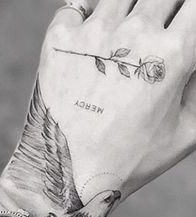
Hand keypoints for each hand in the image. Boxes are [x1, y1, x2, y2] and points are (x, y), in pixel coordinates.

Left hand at [0, 0, 195, 216]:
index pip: (194, 5)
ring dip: (132, 9)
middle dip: (167, 10)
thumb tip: (193, 58)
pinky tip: (96, 38)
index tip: (185, 27)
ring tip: (128, 40)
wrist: (70, 175)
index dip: (190, 15)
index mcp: (172, 55)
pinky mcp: (59, 40)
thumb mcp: (187, 132)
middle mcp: (134, 34)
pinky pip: (78, 5)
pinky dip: (90, 14)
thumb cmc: (132, 160)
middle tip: (158, 37)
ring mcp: (93, 33)